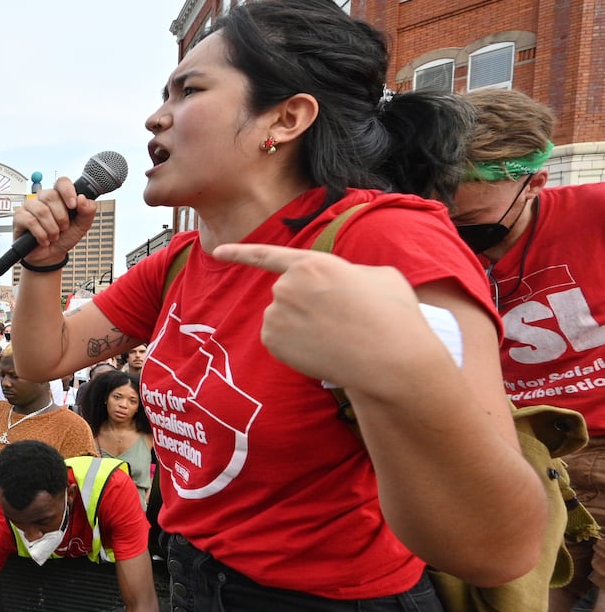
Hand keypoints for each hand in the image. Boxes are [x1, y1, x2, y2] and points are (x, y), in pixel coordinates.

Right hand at [11, 177, 95, 267]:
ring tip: (54, 236)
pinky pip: (30, 221)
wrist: (51, 256)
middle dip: (61, 216)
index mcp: (59, 196)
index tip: (73, 206)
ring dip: (51, 228)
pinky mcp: (19, 217)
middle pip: (51, 196)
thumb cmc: (64, 238)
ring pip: (41, 210)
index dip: (68, 191)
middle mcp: (43, 199)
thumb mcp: (82, 226)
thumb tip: (82, 198)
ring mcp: (30, 207)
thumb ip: (88, 211)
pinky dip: (41, 234)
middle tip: (63, 228)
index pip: (61, 182)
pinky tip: (44, 240)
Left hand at [212, 243, 436, 393]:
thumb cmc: (392, 316)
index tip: (217, 252)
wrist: (388, 359)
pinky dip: (294, 345)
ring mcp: (276, 313)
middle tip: (340, 319)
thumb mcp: (378, 276)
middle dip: (306, 305)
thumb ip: (348, 273)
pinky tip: (321, 349)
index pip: (268, 256)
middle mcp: (286, 285)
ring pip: (282, 318)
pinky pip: (277, 339)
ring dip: (301, 326)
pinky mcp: (272, 340)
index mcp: (313, 263)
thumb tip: (339, 284)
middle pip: (287, 293)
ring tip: (336, 335)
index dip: (241, 253)